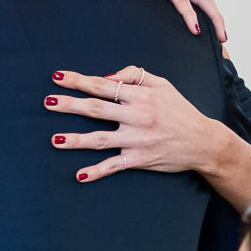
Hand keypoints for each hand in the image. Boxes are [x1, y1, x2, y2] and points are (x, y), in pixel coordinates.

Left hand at [46, 67, 225, 183]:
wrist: (202, 141)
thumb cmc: (180, 110)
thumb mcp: (162, 84)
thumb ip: (135, 75)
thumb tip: (106, 78)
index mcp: (140, 96)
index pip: (103, 86)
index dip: (79, 81)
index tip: (58, 77)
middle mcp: (136, 116)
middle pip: (96, 109)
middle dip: (69, 105)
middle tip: (47, 102)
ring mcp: (137, 140)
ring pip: (100, 139)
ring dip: (75, 139)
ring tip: (54, 139)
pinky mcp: (139, 159)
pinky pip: (114, 166)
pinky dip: (97, 171)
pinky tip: (80, 175)